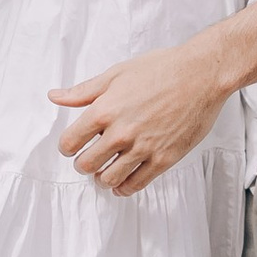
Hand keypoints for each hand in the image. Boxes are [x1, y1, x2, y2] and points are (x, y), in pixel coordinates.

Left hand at [51, 39, 231, 193]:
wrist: (201, 75)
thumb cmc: (161, 69)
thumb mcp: (116, 74)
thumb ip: (83, 91)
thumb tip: (55, 97)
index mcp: (105, 110)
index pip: (70, 142)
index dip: (67, 147)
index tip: (72, 146)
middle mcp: (121, 132)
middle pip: (86, 165)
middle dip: (83, 164)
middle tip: (88, 160)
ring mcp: (143, 148)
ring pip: (109, 179)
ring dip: (102, 178)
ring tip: (104, 172)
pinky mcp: (164, 158)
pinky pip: (137, 184)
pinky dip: (124, 187)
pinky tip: (122, 182)